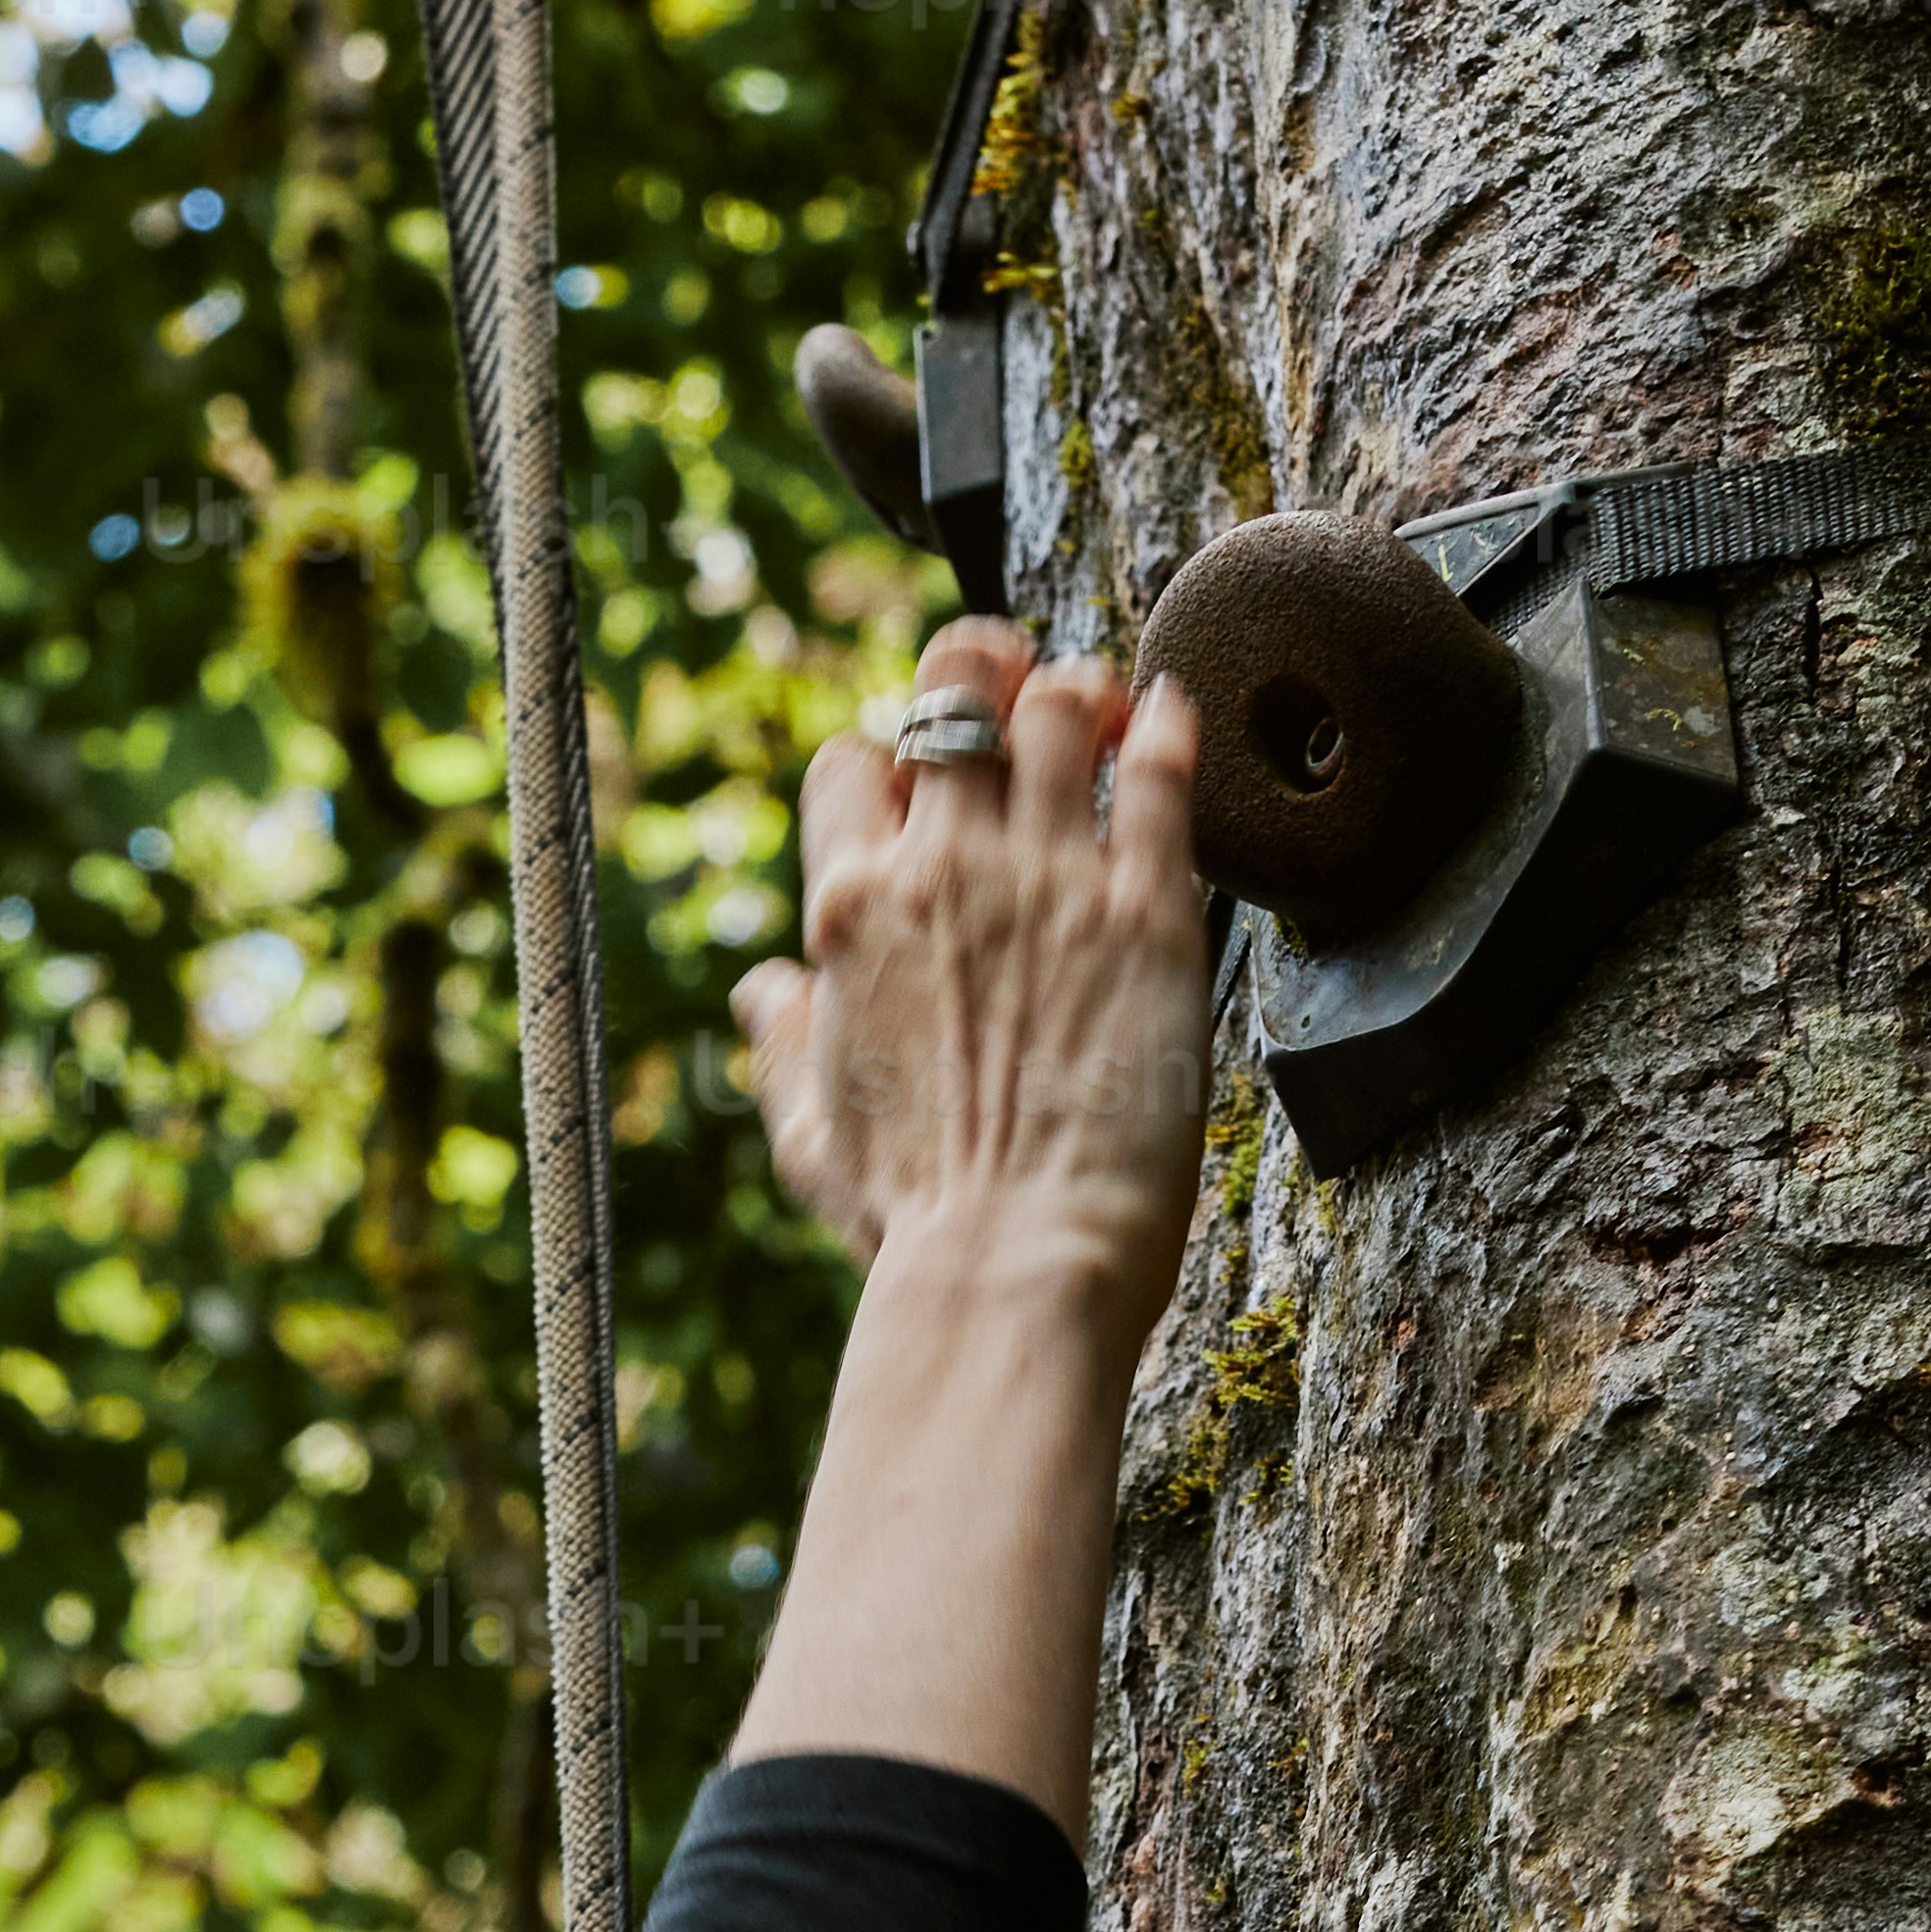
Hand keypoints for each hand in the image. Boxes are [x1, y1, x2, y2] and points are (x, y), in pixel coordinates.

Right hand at [735, 620, 1210, 1367]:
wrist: (1012, 1268)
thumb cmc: (911, 1227)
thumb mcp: (813, 1140)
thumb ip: (785, 1050)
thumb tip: (760, 994)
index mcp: (850, 911)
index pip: (850, 763)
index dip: (886, 761)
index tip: (923, 794)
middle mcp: (941, 867)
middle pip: (954, 688)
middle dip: (985, 663)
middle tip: (1020, 683)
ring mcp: (1046, 878)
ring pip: (1057, 703)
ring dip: (1079, 690)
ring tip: (1106, 713)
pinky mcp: (1145, 908)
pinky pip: (1157, 767)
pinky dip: (1165, 724)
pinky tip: (1170, 718)